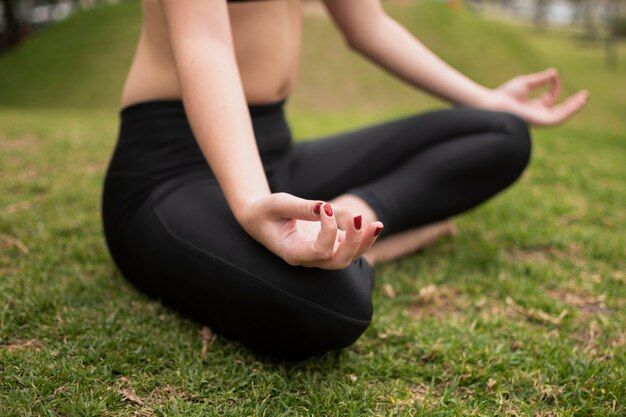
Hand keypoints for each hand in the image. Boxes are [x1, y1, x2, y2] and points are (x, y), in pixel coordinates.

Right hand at [237, 193, 382, 268]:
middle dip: (355, 243)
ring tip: (377, 224)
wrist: (259, 218)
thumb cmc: (264, 211)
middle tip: (362, 220)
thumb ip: (298, 207)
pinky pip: (348, 246)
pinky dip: (361, 237)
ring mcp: (318, 254)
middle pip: (338, 261)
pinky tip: (373, 224)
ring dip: (364, 242)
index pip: (319, 251)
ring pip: (348, 257)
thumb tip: (322, 207)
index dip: (328, 230)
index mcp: (292, 252)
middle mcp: (307, 258)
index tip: (323, 206)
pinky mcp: (326, 246)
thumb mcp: (277, 204)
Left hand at [490, 68, 588, 125]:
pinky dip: (568, 112)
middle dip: (573, 103)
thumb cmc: (505, 94)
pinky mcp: (539, 122)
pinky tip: (576, 104)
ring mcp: (539, 119)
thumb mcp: (526, 83)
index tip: (553, 74)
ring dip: (574, 108)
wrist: (494, 103)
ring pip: (561, 116)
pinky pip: (557, 119)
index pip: (550, 98)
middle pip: (559, 111)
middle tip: (585, 94)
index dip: (555, 86)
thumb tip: (554, 72)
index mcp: (533, 107)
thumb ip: (540, 79)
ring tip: (584, 98)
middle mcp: (537, 115)